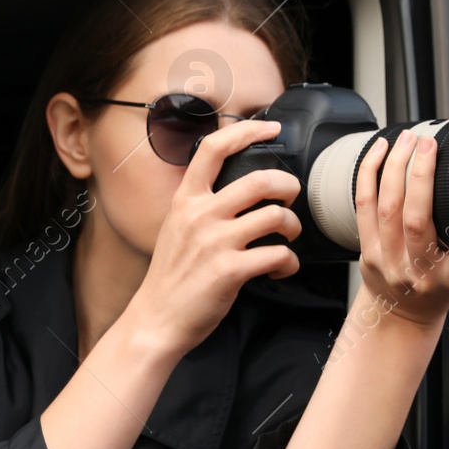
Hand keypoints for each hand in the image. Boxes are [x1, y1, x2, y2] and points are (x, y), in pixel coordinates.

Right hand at [124, 118, 302, 358]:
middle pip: (260, 180)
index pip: (214, 148)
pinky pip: (278, 255)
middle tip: (290, 197)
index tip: (271, 129)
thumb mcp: (175, 228)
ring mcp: (215, 243)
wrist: (156, 320)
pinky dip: (289, 262)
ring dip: (292, 227)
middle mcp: (200, 215)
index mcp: (185, 200)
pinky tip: (281, 269)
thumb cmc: (170, 278)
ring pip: (276, 217)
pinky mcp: (230, 271)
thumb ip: (200, 205)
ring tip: (287, 238)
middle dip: (288, 186)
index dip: (247, 131)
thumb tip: (234, 190)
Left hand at [353, 129, 448, 330]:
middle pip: (416, 222)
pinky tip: (379, 152)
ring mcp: (390, 263)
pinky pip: (364, 207)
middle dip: (421, 176)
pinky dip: (369, 176)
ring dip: (394, 168)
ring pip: (386, 210)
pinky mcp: (366, 253)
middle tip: (429, 144)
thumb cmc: (442, 286)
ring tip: (406, 139)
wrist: (403, 316)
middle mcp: (420, 272)